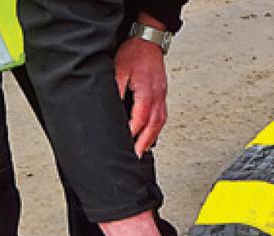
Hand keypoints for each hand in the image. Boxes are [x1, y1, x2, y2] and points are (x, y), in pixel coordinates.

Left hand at [114, 33, 167, 156]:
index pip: (140, 120)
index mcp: (147, 94)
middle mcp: (157, 99)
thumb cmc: (136, 53)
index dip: (133, 134)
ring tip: (142, 151)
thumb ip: (116, 88)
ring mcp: (162, 98)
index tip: (126, 145)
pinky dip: (155, 129)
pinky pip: (161, 118)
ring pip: (158, 125)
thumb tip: (112, 107)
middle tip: (135, 157)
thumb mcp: (119, 69)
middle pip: (152, 128)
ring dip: (150, 139)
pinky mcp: (161, 96)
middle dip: (143, 144)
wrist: (149, 41)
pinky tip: (149, 134)